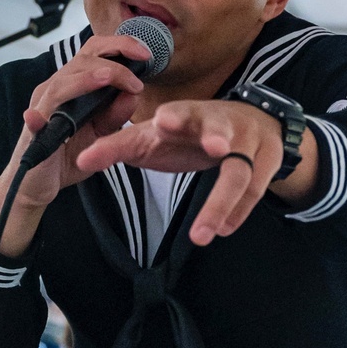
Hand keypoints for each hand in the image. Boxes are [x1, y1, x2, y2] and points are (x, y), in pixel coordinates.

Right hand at [0, 35, 149, 252]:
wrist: (39, 183)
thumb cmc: (67, 154)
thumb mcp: (100, 134)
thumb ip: (115, 115)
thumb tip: (134, 93)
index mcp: (73, 85)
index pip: (95, 53)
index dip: (119, 46)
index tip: (146, 54)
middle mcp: (56, 89)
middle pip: (83, 57)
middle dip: (114, 53)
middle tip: (141, 62)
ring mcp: (42, 107)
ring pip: (63, 81)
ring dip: (89, 77)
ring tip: (111, 77)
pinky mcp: (33, 131)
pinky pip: (36, 118)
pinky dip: (41, 114)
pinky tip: (45, 114)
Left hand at [74, 99, 310, 245]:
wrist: (250, 122)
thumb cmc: (190, 133)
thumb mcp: (153, 137)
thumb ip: (118, 147)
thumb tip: (79, 161)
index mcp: (188, 116)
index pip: (181, 113)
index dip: (174, 116)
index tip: (162, 122)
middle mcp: (220, 124)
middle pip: (220, 131)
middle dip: (217, 138)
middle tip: (215, 148)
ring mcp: (247, 142)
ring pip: (239, 172)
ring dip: (222, 202)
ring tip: (202, 234)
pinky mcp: (266, 161)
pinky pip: (254, 190)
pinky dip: (238, 212)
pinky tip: (222, 230)